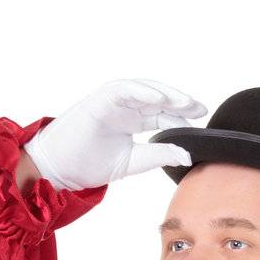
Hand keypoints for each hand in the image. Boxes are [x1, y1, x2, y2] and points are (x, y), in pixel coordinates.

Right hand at [24, 78, 206, 190]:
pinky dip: (141, 92)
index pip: (161, 114)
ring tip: (184, 102)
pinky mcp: (100, 99)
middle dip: (179, 102)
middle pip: (157, 98)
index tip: (199, 123)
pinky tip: (158, 100)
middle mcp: (124, 106)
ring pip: (144, 89)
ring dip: (165, 94)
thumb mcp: (132, 161)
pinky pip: (124, 89)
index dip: (181, 117)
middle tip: (199, 109)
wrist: (59, 170)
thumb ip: (158, 155)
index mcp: (132, 119)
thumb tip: (186, 155)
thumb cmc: (88, 164)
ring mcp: (112, 101)